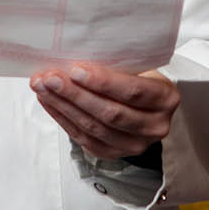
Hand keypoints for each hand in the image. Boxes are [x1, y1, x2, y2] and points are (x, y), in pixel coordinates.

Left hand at [30, 62, 178, 159]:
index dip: (103, 82)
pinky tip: (50, 103)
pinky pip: (84, 139)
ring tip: (43, 88)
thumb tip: (74, 56)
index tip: (76, 69)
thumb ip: (116, 65)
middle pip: (110, 113)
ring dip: (63, 106)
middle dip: (75, 94)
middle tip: (51, 78)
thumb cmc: (139, 79)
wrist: (146, 106)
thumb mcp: (139, 67)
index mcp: (165, 98)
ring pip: (94, 128)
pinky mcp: (114, 154)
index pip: (133, 91)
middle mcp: (154, 126)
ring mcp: (135, 144)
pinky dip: (63, 119)